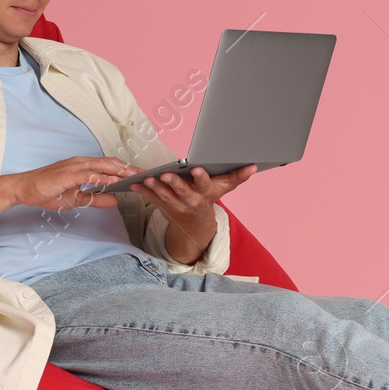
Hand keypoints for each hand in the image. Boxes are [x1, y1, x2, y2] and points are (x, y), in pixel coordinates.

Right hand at [9, 156, 139, 211]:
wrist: (24, 189)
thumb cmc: (47, 191)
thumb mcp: (77, 199)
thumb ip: (96, 198)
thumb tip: (115, 200)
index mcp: (84, 167)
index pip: (110, 166)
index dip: (127, 170)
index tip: (142, 175)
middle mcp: (81, 162)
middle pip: (111, 163)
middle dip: (130, 168)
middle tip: (147, 174)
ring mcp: (74, 166)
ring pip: (102, 165)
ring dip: (120, 169)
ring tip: (135, 175)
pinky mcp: (67, 174)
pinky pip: (88, 173)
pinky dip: (101, 176)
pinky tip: (113, 180)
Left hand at [129, 164, 255, 234]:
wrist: (196, 224)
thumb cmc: (209, 198)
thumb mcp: (225, 188)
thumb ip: (238, 176)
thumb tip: (254, 166)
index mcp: (205, 194)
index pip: (204, 185)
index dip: (200, 178)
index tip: (197, 169)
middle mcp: (191, 201)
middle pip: (182, 192)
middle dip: (174, 184)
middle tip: (166, 174)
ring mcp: (176, 206)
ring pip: (164, 197)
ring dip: (155, 188)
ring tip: (147, 178)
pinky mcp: (163, 207)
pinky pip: (151, 200)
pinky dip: (142, 192)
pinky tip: (134, 184)